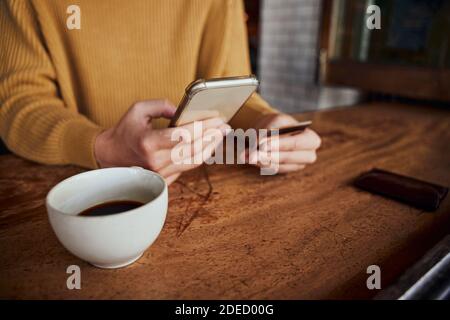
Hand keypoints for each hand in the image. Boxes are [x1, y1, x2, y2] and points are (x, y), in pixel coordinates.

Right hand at [94, 100, 229, 184]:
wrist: (110, 156)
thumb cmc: (126, 130)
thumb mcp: (138, 110)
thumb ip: (160, 105)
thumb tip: (182, 110)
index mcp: (147, 142)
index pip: (182, 135)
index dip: (202, 127)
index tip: (216, 119)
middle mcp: (154, 161)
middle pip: (192, 149)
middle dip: (212, 136)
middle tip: (225, 126)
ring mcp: (159, 173)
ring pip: (193, 161)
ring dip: (210, 148)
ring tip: (220, 135)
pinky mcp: (163, 180)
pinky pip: (187, 168)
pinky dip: (200, 157)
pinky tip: (208, 146)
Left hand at [248, 113, 320, 172]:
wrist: (272, 129)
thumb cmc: (278, 124)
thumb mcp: (275, 120)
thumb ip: (269, 130)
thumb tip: (259, 145)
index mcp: (311, 139)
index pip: (297, 144)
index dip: (279, 145)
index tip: (263, 145)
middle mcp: (307, 155)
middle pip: (288, 158)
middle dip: (268, 156)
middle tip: (252, 154)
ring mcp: (297, 166)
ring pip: (278, 166)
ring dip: (260, 161)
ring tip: (246, 155)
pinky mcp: (285, 170)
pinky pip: (272, 170)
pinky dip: (259, 163)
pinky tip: (248, 159)